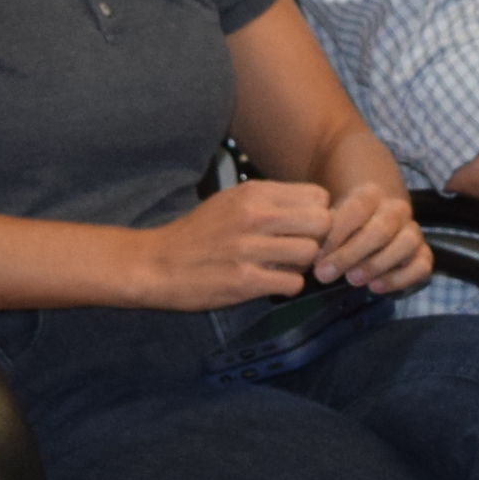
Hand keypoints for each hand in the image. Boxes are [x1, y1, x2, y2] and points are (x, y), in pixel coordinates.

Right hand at [141, 181, 330, 308]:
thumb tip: (314, 207)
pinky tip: (271, 283)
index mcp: (253, 193)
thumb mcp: (231, 201)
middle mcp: (254, 216)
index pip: (318, 197)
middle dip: (317, 239)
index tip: (305, 228)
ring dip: (303, 265)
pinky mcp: (244, 281)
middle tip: (299, 250)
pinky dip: (287, 286)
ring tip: (284, 267)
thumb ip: (270, 200)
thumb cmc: (198, 233)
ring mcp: (249, 248)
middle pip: (322, 223)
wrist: (156, 264)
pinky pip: (292, 283)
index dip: (318, 214)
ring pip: (310, 254)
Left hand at [313, 177, 431, 294]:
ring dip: (377, 264)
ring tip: (352, 280)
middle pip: (381, 229)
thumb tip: (302, 261)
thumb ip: (316, 239)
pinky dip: (400, 278)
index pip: (357, 209)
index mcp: (371, 194)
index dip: (336, 235)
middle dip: (351, 254)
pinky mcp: (423, 254)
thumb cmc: (342, 229)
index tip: (316, 258)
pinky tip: (376, 287)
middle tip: (326, 275)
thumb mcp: (327, 225)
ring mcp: (413, 231)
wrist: (368, 227)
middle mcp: (397, 209)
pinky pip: (422, 265)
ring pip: (407, 243)